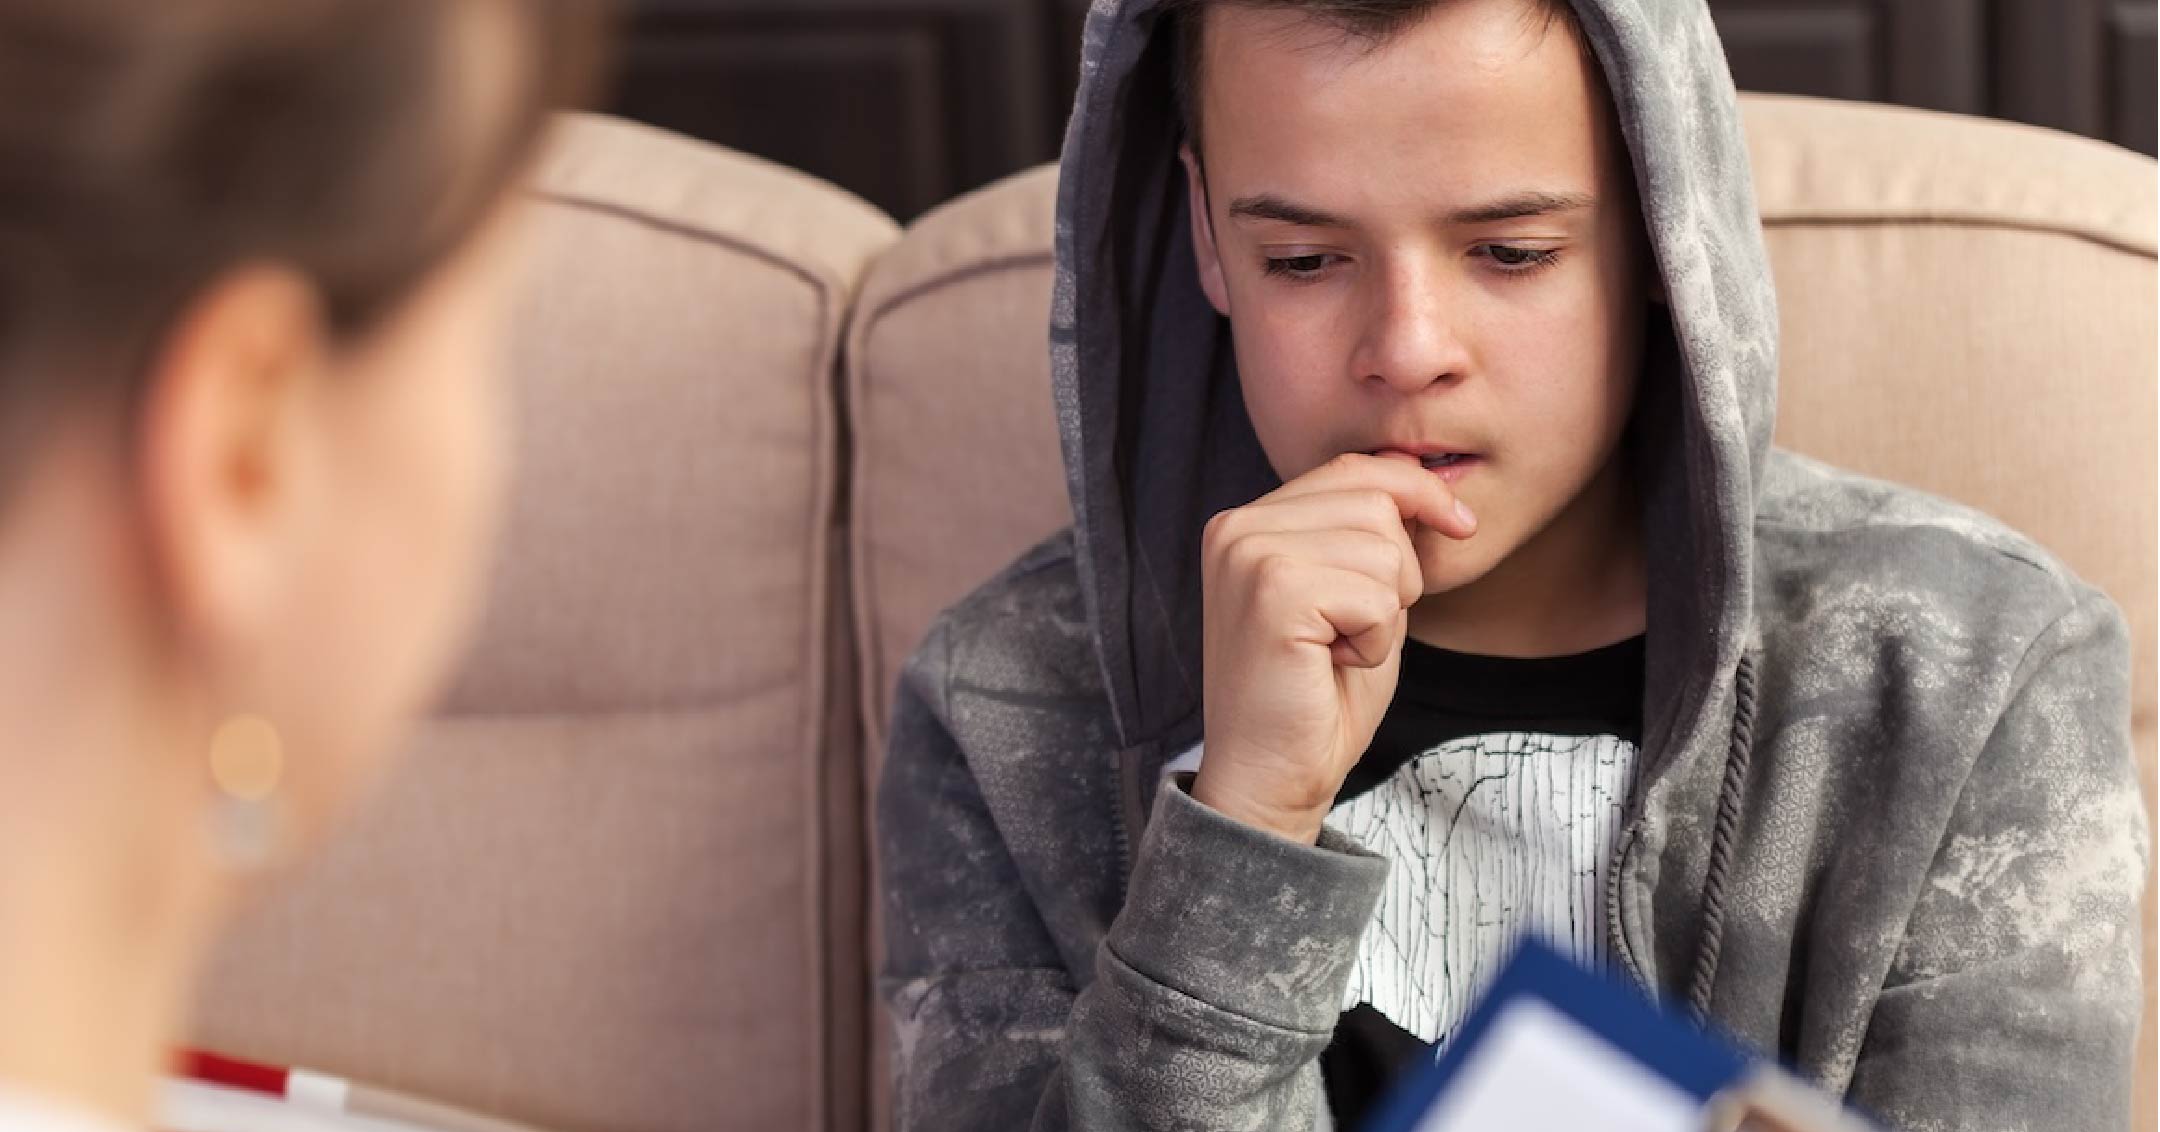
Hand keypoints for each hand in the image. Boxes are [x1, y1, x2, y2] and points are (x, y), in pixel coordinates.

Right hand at [1192, 453, 1475, 843]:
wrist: (1271, 776)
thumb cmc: (1316, 695)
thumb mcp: (1352, 595)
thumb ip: (1369, 537)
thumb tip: (1434, 482)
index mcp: (1247, 522)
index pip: (1354, 469)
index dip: (1419, 491)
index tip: (1462, 525)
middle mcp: (1237, 527)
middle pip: (1376, 501)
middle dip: (1397, 572)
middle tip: (1353, 631)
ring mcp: (1249, 556)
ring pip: (1383, 547)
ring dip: (1385, 611)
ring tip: (1338, 649)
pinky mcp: (1273, 594)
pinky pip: (1376, 595)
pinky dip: (1375, 640)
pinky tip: (1333, 665)